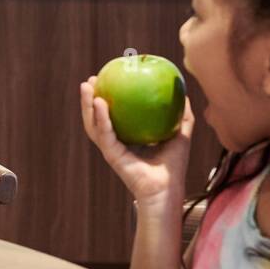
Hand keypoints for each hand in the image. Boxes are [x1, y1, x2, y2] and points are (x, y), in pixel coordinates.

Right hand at [80, 76, 193, 210]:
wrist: (168, 188)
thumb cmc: (173, 166)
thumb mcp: (180, 134)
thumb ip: (181, 115)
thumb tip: (183, 93)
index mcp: (126, 139)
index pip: (111, 116)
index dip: (106, 98)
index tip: (105, 80)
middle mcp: (115, 143)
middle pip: (96, 118)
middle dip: (89, 98)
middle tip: (90, 80)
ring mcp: (111, 149)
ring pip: (92, 124)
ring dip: (86, 105)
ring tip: (86, 86)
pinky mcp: (111, 155)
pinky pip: (104, 133)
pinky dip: (100, 118)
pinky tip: (99, 102)